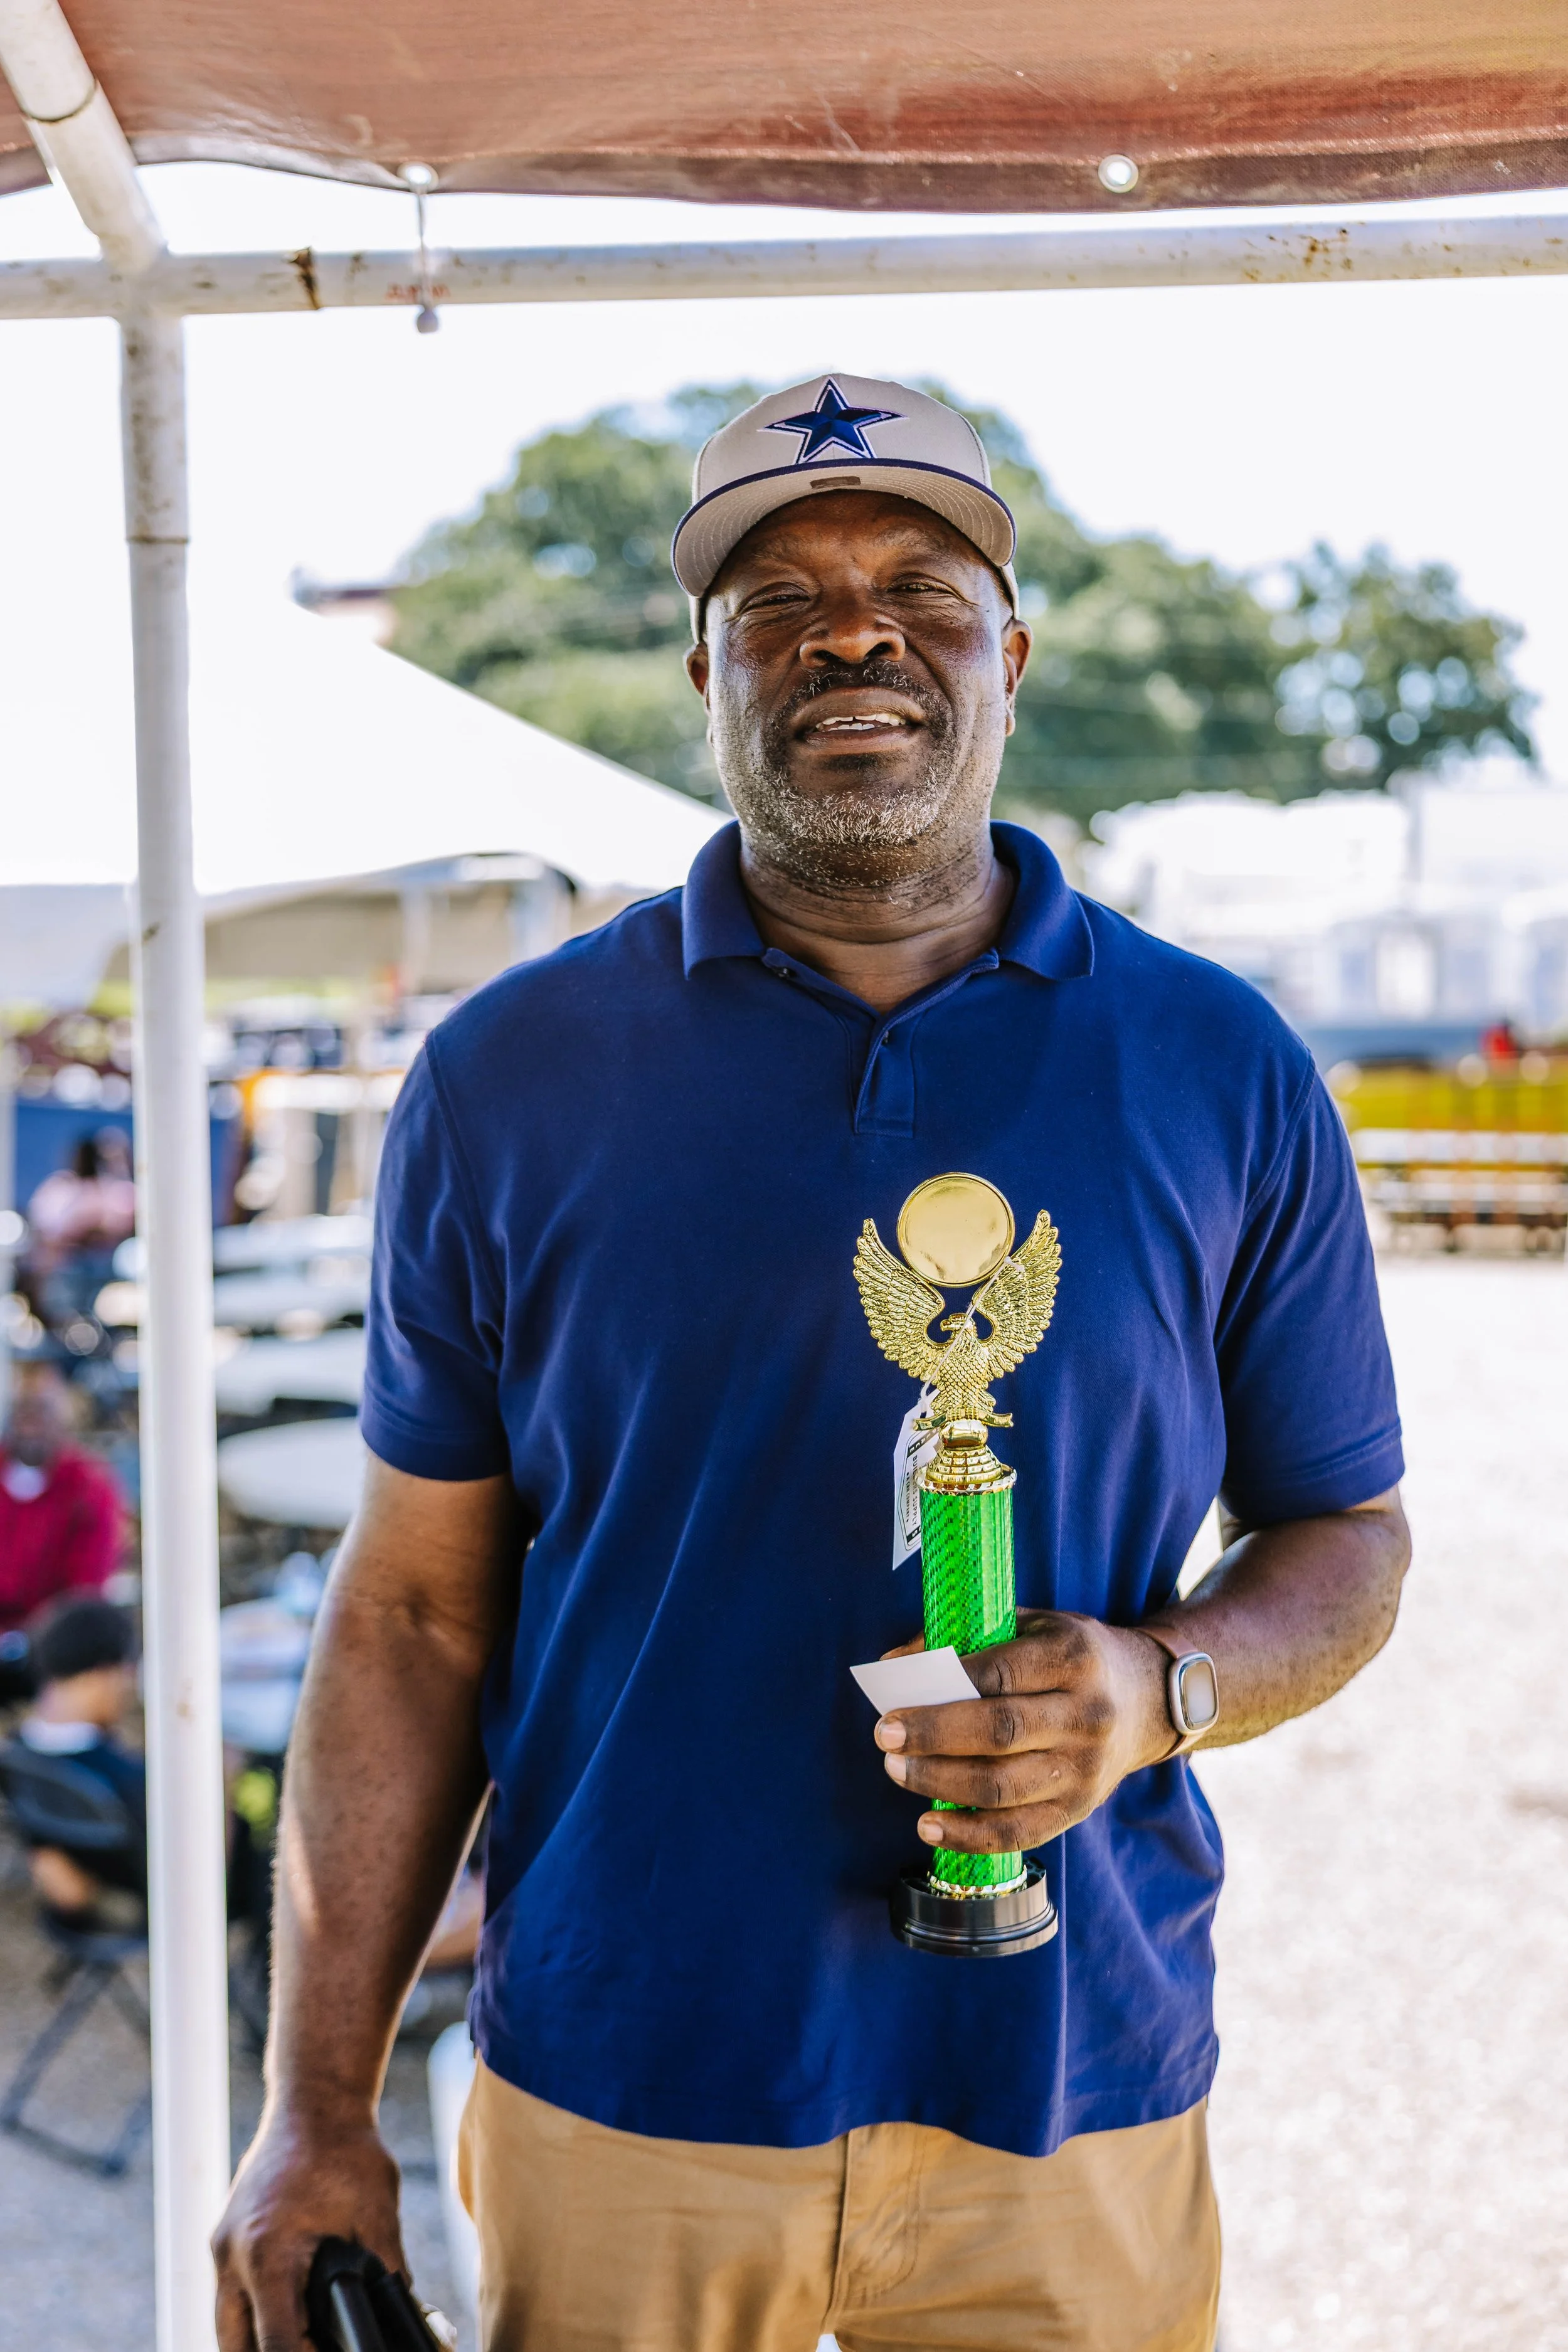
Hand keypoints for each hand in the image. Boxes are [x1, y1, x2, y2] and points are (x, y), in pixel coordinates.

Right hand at [213, 2110, 404, 2351]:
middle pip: (235, 2345)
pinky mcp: (224, 2235)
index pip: (274, 2343)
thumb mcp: (377, 2214)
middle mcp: (232, 2255)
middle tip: (314, 2348)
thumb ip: (389, 2273)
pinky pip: (229, 2294)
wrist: (314, 2097)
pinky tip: (288, 2313)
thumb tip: (409, 2315)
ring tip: (303, 2338)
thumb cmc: (347, 2149)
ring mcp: (222, 2245)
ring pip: (226, 2324)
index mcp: (267, 2254)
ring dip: (257, 2340)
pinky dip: (252, 2313)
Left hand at [873, 1610, 1171, 1853]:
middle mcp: (1087, 1714)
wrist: (1147, 1700)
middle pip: (1000, 1733)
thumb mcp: (1032, 1625)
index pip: (1000, 1675)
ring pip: (1004, 1788)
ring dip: (940, 1784)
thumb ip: (969, 1638)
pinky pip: (1019, 1833)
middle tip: (885, 1737)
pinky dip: (968, 1836)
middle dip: (934, 1738)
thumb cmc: (1070, 1656)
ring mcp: (1085, 1768)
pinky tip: (928, 1826)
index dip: (944, 1689)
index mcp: (1073, 1657)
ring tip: (897, 1770)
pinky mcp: (1079, 1809)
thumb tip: (898, 1664)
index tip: (894, 1697)